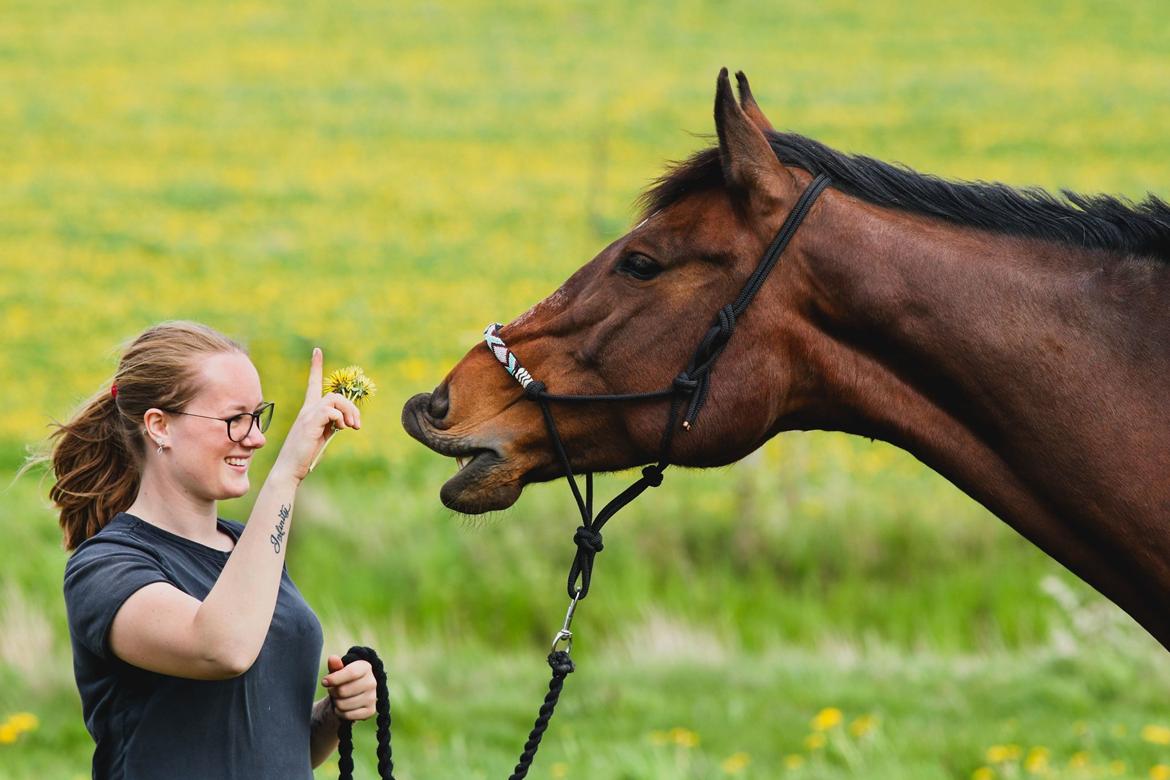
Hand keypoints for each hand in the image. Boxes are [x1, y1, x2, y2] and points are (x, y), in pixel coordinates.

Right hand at [273, 348, 361, 482]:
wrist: (289, 469)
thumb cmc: (305, 455)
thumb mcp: (322, 436)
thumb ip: (332, 425)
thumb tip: (346, 420)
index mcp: (309, 411)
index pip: (312, 383)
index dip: (316, 366)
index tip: (317, 351)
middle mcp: (307, 410)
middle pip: (334, 394)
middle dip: (351, 406)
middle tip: (356, 425)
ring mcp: (307, 415)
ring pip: (334, 399)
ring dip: (349, 411)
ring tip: (352, 427)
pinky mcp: (310, 423)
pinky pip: (330, 410)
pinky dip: (340, 418)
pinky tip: (341, 429)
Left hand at [322, 654, 376, 720]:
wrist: (349, 696)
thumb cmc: (342, 681)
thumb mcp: (337, 672)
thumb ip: (335, 666)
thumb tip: (333, 658)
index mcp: (365, 667)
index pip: (351, 673)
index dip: (334, 678)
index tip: (324, 681)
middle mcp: (372, 682)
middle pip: (343, 691)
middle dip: (333, 692)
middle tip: (333, 690)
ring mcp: (373, 697)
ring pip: (344, 704)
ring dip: (336, 703)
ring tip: (338, 698)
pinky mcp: (371, 711)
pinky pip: (348, 715)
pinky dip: (340, 713)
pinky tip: (343, 708)